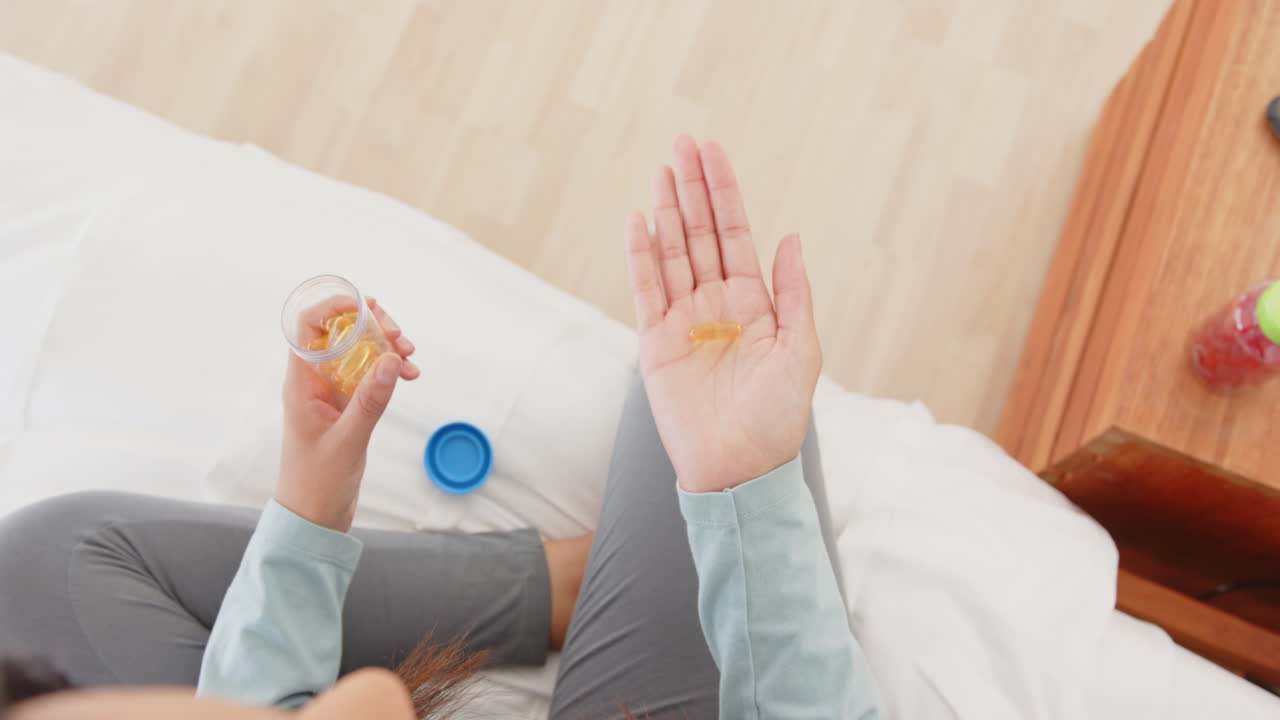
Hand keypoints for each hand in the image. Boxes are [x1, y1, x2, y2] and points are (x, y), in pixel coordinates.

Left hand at [277, 298, 419, 531]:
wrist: (313, 518)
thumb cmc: (317, 483)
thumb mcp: (349, 441)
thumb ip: (370, 401)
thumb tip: (391, 359)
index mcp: (301, 383)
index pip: (309, 326)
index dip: (334, 306)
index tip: (368, 306)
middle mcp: (314, 381)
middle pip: (340, 332)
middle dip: (372, 326)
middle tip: (400, 338)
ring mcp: (331, 392)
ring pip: (358, 351)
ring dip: (385, 347)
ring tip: (411, 358)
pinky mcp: (347, 406)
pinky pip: (369, 374)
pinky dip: (389, 370)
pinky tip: (408, 375)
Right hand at [624, 136, 820, 493]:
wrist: (740, 467)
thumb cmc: (778, 417)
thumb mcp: (802, 350)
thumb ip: (795, 292)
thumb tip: (792, 236)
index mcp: (754, 302)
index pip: (735, 233)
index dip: (724, 192)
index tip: (713, 152)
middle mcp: (716, 304)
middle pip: (700, 234)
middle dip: (692, 189)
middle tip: (682, 144)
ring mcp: (683, 321)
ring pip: (671, 253)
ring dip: (666, 211)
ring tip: (661, 169)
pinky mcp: (655, 343)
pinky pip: (645, 290)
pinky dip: (640, 256)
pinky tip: (638, 221)